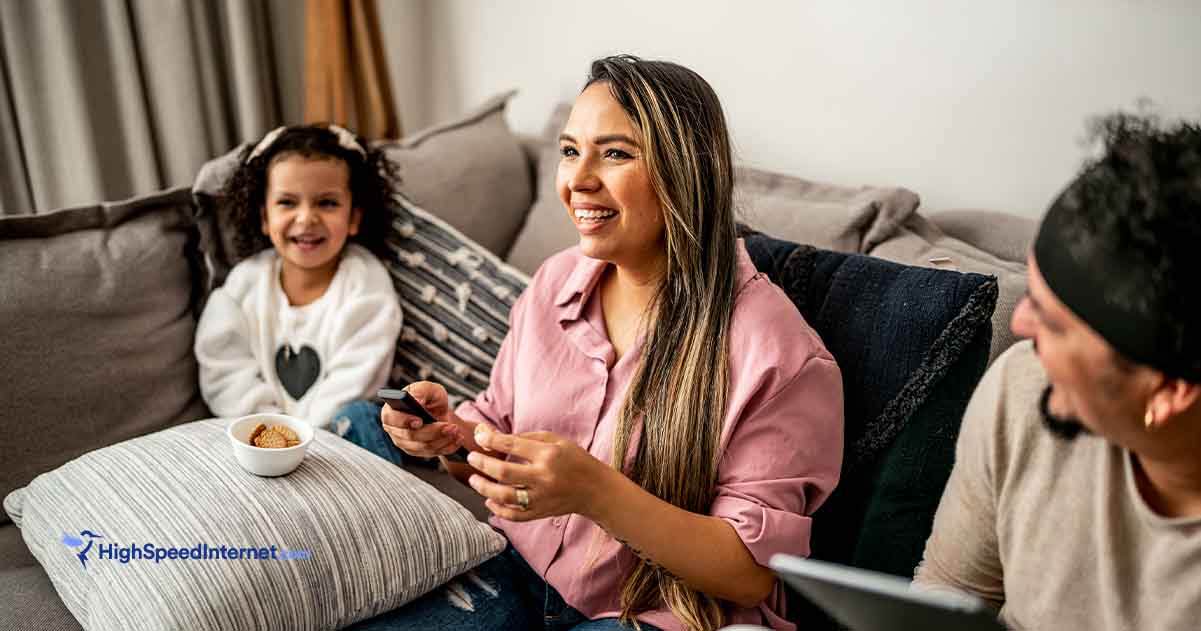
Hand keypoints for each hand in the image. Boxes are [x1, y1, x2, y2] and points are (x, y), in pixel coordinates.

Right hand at [380, 382, 463, 457]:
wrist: (437, 410)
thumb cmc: (429, 398)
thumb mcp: (428, 389)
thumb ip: (422, 391)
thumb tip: (418, 400)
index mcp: (391, 411)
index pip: (392, 419)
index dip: (404, 421)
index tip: (419, 421)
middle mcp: (394, 430)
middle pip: (411, 436)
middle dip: (433, 432)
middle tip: (450, 426)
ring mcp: (405, 443)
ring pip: (423, 447)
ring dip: (443, 440)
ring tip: (456, 431)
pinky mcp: (417, 451)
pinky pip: (432, 453)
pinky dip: (447, 447)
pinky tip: (457, 439)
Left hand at [465, 426, 613, 521]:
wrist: (595, 489)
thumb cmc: (574, 459)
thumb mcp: (555, 440)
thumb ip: (524, 438)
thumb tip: (492, 436)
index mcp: (548, 455)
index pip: (512, 445)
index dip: (490, 439)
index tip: (478, 436)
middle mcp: (544, 477)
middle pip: (503, 472)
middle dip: (482, 464)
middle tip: (471, 458)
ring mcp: (541, 498)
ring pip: (504, 496)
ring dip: (484, 488)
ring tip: (474, 479)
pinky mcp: (540, 513)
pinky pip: (513, 515)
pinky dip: (497, 510)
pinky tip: (489, 500)